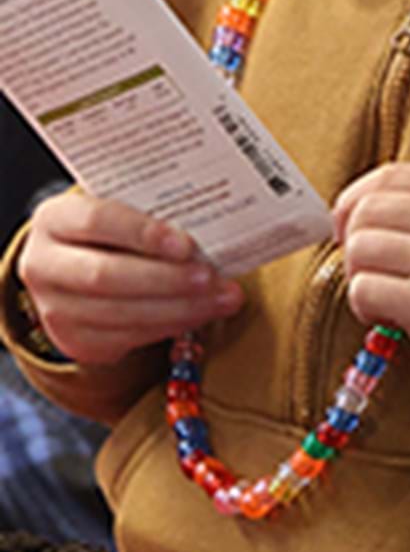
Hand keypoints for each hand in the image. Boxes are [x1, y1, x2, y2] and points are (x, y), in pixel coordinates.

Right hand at [17, 191, 242, 365]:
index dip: (144, 233)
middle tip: (211, 278)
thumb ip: (152, 215)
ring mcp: (54, 308)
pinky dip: (171, 326)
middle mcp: (43, 265)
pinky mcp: (74, 341)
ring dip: (181, 309)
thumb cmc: (111, 232)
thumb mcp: (122, 210)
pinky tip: (201, 314)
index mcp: (54, 219)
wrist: (76, 268)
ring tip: (222, 298)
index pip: (97, 221)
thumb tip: (213, 229)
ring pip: (121, 314)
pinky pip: (128, 338)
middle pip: (105, 276)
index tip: (187, 244)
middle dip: (166, 279)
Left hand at [333, 163, 409, 387]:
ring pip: (360, 248)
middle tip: (368, 269)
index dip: (356, 200)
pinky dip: (364, 307)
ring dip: (359, 276)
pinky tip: (387, 317)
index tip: (350, 224)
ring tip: (384, 295)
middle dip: (354, 242)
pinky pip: (364, 289)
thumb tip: (358, 209)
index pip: (389, 176)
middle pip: (366, 210)